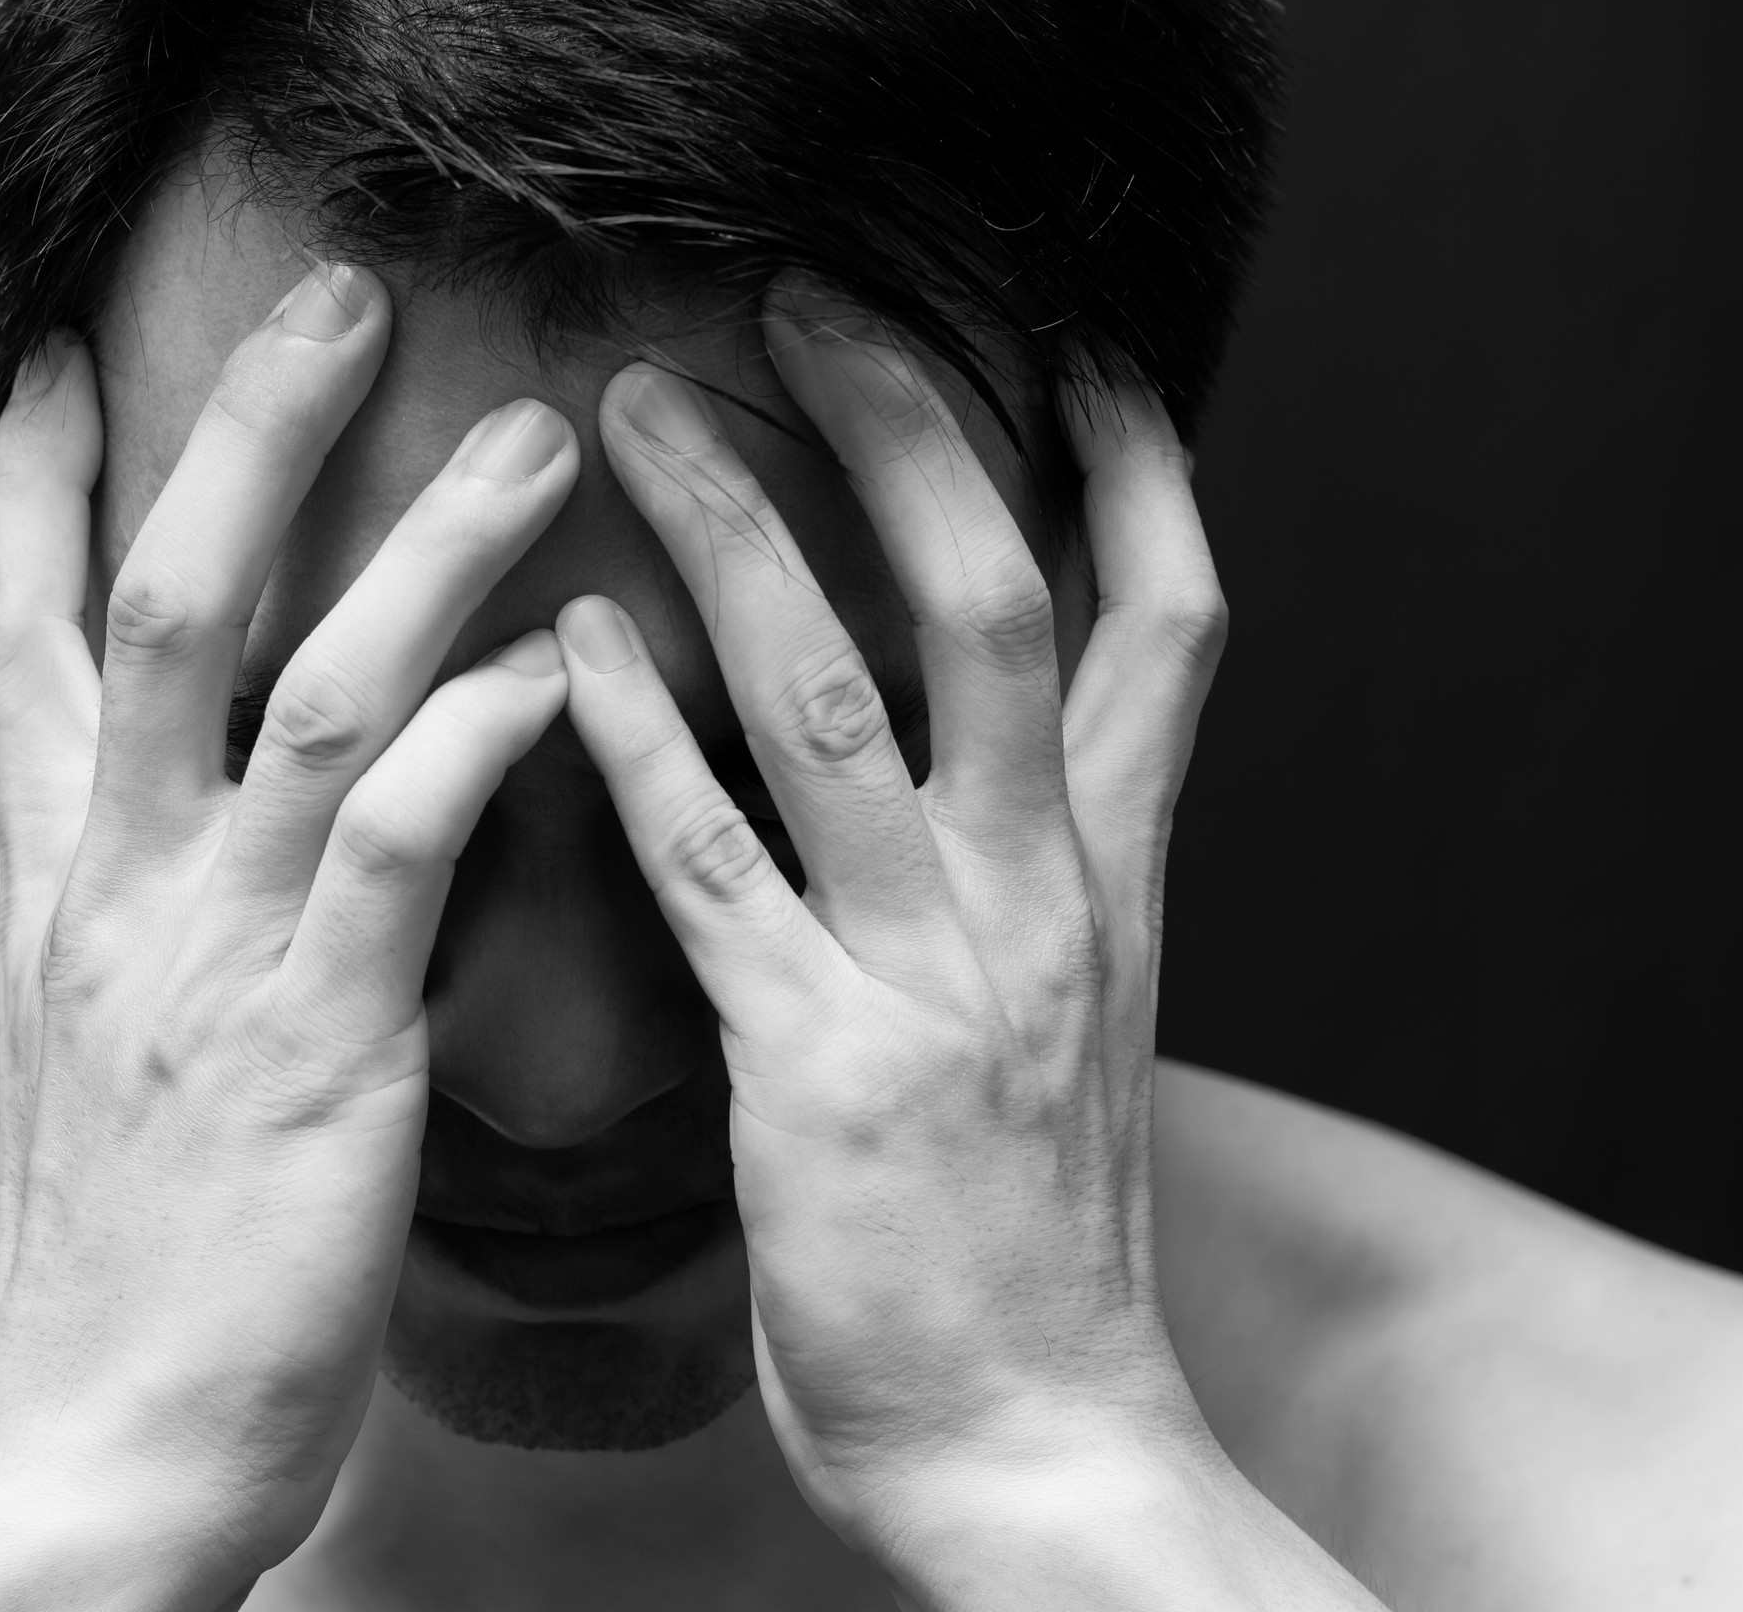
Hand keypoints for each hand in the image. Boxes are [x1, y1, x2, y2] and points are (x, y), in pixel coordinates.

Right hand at [0, 264, 577, 1602]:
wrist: (92, 1456)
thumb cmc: (124, 1269)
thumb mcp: (100, 1059)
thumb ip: (149, 921)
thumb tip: (213, 828)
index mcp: (54, 892)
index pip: (6, 639)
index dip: (25, 482)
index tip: (57, 351)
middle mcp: (115, 893)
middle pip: (155, 601)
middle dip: (238, 434)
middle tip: (338, 297)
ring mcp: (212, 960)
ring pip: (306, 689)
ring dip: (420, 546)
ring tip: (536, 438)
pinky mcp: (316, 1048)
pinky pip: (401, 848)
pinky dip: (478, 736)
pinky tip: (551, 666)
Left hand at [557, 285, 1377, 1606]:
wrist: (1043, 1446)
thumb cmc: (1037, 1242)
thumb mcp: (1078, 1028)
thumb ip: (1036, 883)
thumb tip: (986, 771)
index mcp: (1114, 884)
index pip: (1171, 629)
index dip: (1142, 473)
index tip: (1084, 346)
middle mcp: (1040, 899)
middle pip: (1003, 606)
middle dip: (914, 434)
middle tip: (812, 296)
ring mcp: (930, 976)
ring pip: (842, 700)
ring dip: (739, 535)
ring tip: (635, 410)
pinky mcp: (815, 1068)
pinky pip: (716, 867)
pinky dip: (643, 739)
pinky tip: (570, 641)